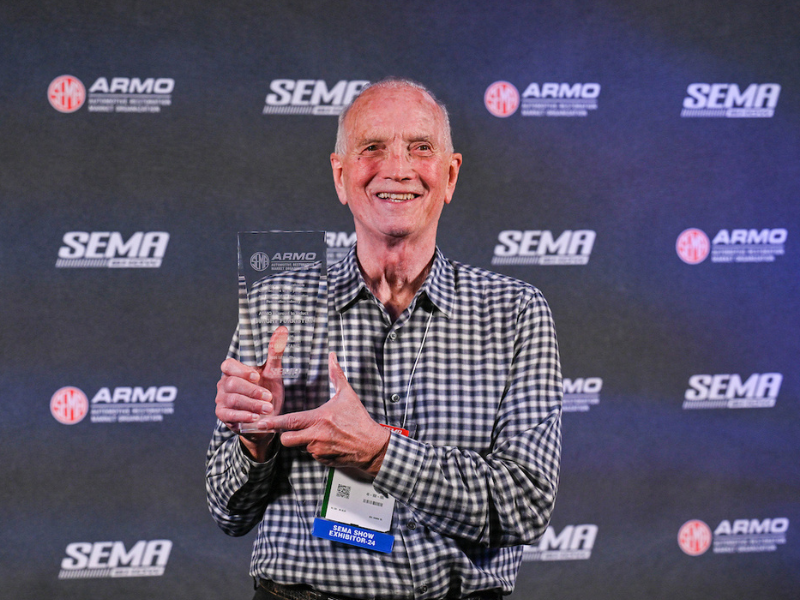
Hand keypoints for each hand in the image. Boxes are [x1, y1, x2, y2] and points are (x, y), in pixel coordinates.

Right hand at [215, 326, 287, 460]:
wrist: (266, 418)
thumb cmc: (268, 391)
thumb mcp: (273, 373)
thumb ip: (275, 353)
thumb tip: (282, 330)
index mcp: (234, 371)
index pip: (228, 365)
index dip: (241, 370)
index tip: (257, 376)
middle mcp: (224, 384)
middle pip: (232, 383)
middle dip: (252, 391)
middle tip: (269, 397)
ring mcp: (222, 400)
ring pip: (232, 400)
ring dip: (251, 404)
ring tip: (267, 408)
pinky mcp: (223, 415)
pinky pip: (228, 414)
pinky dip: (243, 415)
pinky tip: (256, 417)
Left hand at [262, 352, 390, 477]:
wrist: (372, 446)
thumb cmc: (359, 420)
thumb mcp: (348, 395)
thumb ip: (336, 375)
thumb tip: (332, 357)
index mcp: (318, 419)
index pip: (289, 422)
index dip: (273, 423)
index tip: (261, 423)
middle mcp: (315, 436)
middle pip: (287, 440)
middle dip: (285, 435)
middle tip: (290, 429)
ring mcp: (318, 450)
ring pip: (299, 447)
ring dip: (303, 441)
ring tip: (317, 433)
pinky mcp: (323, 460)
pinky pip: (312, 455)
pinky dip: (315, 449)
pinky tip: (326, 442)